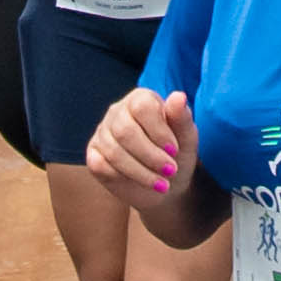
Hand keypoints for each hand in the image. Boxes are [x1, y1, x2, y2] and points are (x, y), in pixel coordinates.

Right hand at [84, 83, 198, 198]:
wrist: (166, 183)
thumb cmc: (177, 154)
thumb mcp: (186, 137)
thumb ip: (181, 117)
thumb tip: (179, 96)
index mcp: (140, 99)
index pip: (142, 107)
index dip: (158, 131)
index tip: (174, 150)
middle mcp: (117, 112)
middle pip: (125, 131)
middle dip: (150, 156)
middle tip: (170, 170)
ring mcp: (103, 133)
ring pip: (113, 152)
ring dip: (141, 172)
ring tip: (162, 184)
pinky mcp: (94, 154)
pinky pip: (99, 165)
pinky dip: (122, 177)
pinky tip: (139, 181)